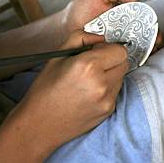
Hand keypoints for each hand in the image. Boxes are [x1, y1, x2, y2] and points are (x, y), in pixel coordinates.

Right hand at [13, 31, 128, 151]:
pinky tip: (89, 92)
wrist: (39, 125)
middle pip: (123, 62)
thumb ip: (81, 38)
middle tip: (93, 64)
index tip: (96, 51)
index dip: (107, 47)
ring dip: (110, 74)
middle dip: (111, 59)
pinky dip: (107, 88)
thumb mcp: (58, 55)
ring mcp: (106, 100)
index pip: (119, 49)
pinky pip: (116, 91)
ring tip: (88, 80)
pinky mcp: (108, 111)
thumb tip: (99, 37)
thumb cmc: (45, 91)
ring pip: (121, 76)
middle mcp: (101, 84)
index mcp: (88, 66)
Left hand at [59, 0, 162, 50]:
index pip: (143, 19)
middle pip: (144, 35)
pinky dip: (133, 59)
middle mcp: (124, 29)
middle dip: (153, 39)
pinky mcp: (109, 54)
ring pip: (137, 47)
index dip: (152, 24)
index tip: (154, 29)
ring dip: (146, 49)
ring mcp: (117, 43)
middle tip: (155, 42)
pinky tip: (139, 59)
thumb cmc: (81, 9)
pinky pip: (124, 58)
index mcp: (125, 14)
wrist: (64, 27)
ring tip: (149, 51)